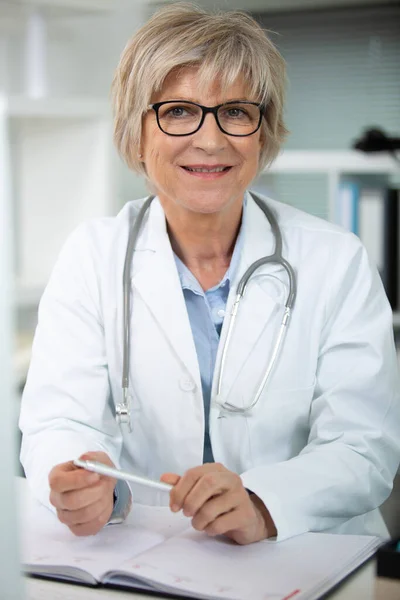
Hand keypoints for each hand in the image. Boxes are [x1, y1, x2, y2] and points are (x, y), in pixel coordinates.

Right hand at [49, 451, 115, 536]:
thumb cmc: (95, 471)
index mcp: (56, 477)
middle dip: (94, 492)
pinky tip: (104, 504)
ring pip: (82, 515)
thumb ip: (92, 458)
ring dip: (101, 502)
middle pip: (70, 501)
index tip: (95, 475)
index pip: (57, 482)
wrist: (102, 485)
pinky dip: (102, 515)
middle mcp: (56, 498)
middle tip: (106, 484)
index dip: (77, 480)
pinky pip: (89, 527)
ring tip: (106, 492)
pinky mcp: (75, 528)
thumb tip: (85, 460)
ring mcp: (64, 515)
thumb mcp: (96, 458)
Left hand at [161, 463, 276, 544]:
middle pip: (207, 484)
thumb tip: (164, 478)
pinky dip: (210, 529)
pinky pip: (220, 524)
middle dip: (191, 502)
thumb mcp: (201, 491)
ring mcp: (240, 496)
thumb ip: (183, 484)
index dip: (180, 489)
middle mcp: (231, 479)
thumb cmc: (221, 503)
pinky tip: (212, 528)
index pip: (194, 473)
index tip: (174, 505)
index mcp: (217, 470)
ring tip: (199, 523)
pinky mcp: (245, 515)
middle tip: (186, 514)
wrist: (247, 520)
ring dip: (198, 520)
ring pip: (211, 508)